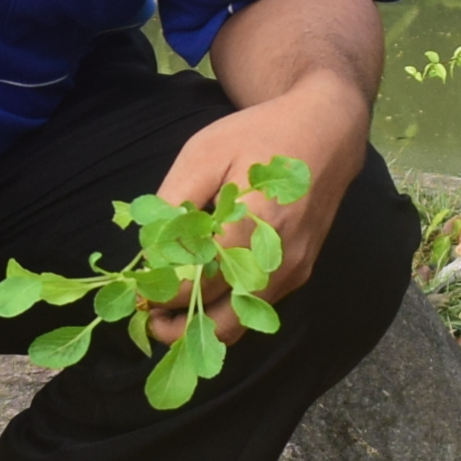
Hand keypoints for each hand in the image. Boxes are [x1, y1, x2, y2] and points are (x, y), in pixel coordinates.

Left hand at [155, 70, 369, 341]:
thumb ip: (175, 203)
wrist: (326, 132)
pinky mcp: (299, 271)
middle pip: (221, 323)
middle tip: (146, 314)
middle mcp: (276, 262)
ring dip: (202, 324)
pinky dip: (226, 310)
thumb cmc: (259, 137)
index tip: (134, 289)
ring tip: (168, 309)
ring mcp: (292, 272)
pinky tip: (203, 291)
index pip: (195, 285)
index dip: (158, 294)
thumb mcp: (204, 154)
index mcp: (250, 230)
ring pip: (242, 323)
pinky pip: (258, 306)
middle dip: (177, 328)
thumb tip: (149, 251)